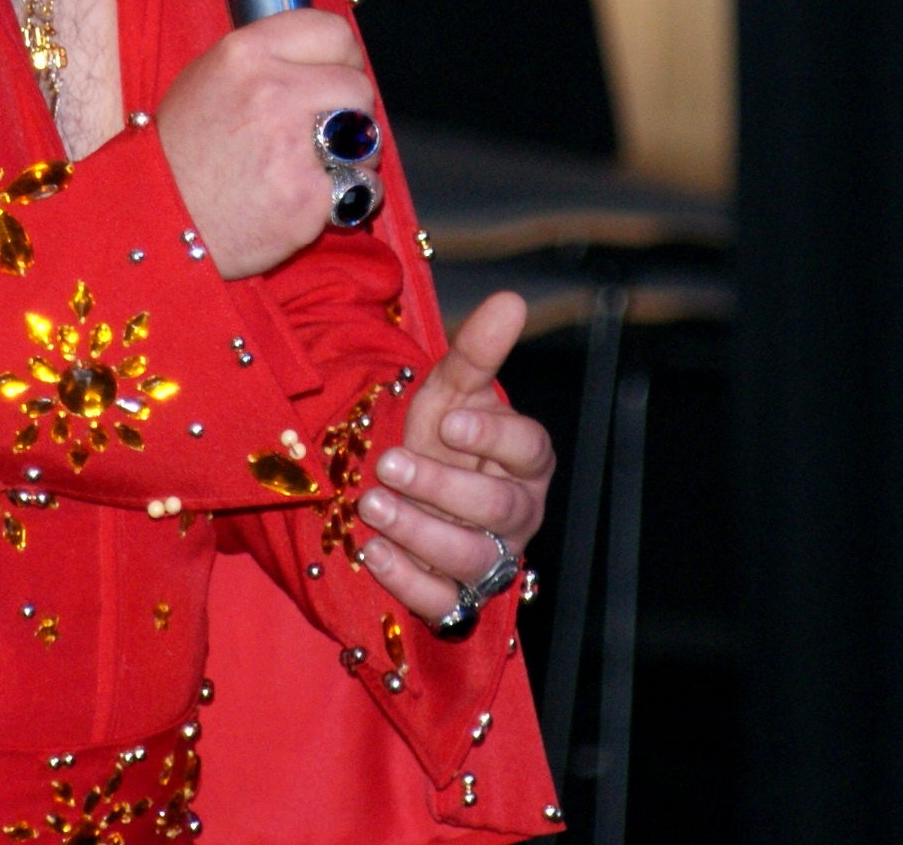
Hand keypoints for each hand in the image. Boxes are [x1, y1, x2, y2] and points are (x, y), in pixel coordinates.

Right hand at [155, 9, 375, 280]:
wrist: (155, 225)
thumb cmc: (180, 155)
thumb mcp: (207, 80)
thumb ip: (266, 61)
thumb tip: (323, 60)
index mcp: (246, 54)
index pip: (333, 32)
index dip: (341, 59)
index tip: (334, 77)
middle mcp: (272, 92)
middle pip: (357, 84)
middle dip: (349, 111)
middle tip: (324, 134)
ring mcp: (293, 146)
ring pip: (367, 137)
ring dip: (355, 154)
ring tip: (317, 168)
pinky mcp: (308, 198)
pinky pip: (361, 188)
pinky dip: (346, 199)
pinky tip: (307, 203)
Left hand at [356, 291, 555, 623]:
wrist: (406, 491)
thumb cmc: (441, 438)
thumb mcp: (450, 391)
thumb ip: (478, 352)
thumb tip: (511, 299)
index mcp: (525, 459)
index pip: (529, 449)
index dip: (494, 437)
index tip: (448, 422)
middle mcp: (516, 512)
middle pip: (500, 508)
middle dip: (444, 487)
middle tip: (389, 464)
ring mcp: (489, 559)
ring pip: (472, 557)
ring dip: (421, 533)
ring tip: (373, 505)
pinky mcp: (457, 596)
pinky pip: (444, 603)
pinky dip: (408, 582)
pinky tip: (374, 553)